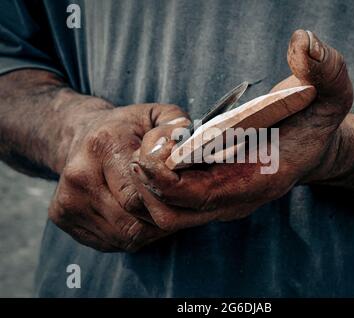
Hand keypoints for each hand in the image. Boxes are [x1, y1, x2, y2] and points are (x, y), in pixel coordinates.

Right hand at [48, 102, 189, 251]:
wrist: (80, 133)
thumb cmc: (127, 127)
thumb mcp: (156, 115)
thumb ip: (177, 126)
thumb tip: (190, 150)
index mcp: (103, 146)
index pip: (141, 195)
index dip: (171, 202)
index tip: (189, 196)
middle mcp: (80, 176)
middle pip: (135, 220)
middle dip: (166, 219)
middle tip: (185, 209)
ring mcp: (68, 201)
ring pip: (126, 237)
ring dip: (153, 230)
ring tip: (164, 210)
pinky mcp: (63, 218)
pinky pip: (113, 242)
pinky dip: (135, 235)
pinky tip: (142, 216)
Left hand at [130, 29, 352, 230]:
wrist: (310, 144)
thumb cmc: (317, 120)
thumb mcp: (332, 91)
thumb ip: (325, 68)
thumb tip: (303, 43)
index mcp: (258, 182)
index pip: (200, 198)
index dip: (167, 181)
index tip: (150, 151)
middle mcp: (234, 199)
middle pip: (171, 213)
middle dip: (148, 183)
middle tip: (147, 143)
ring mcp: (220, 199)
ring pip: (164, 210)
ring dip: (147, 182)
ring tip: (151, 142)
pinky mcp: (210, 191)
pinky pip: (170, 198)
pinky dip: (155, 178)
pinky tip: (161, 145)